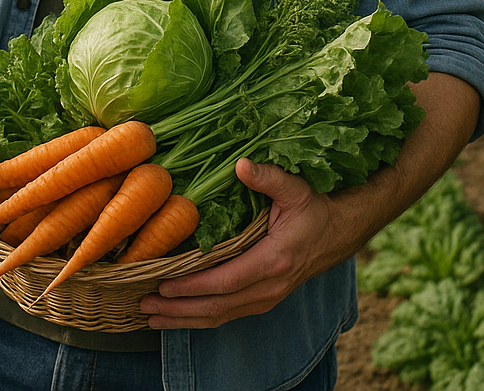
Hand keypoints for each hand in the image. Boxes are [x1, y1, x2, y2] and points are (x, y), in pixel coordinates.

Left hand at [139, 158, 336, 328]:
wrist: (338, 232)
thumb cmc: (313, 208)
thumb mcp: (294, 188)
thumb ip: (267, 177)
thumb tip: (241, 165)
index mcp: (273, 260)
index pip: (226, 280)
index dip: (194, 285)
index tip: (164, 284)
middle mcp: (269, 287)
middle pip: (218, 306)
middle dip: (179, 308)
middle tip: (144, 304)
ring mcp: (267, 297)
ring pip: (221, 316)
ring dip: (185, 318)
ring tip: (152, 316)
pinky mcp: (263, 300)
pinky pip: (228, 314)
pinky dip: (200, 318)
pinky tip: (178, 317)